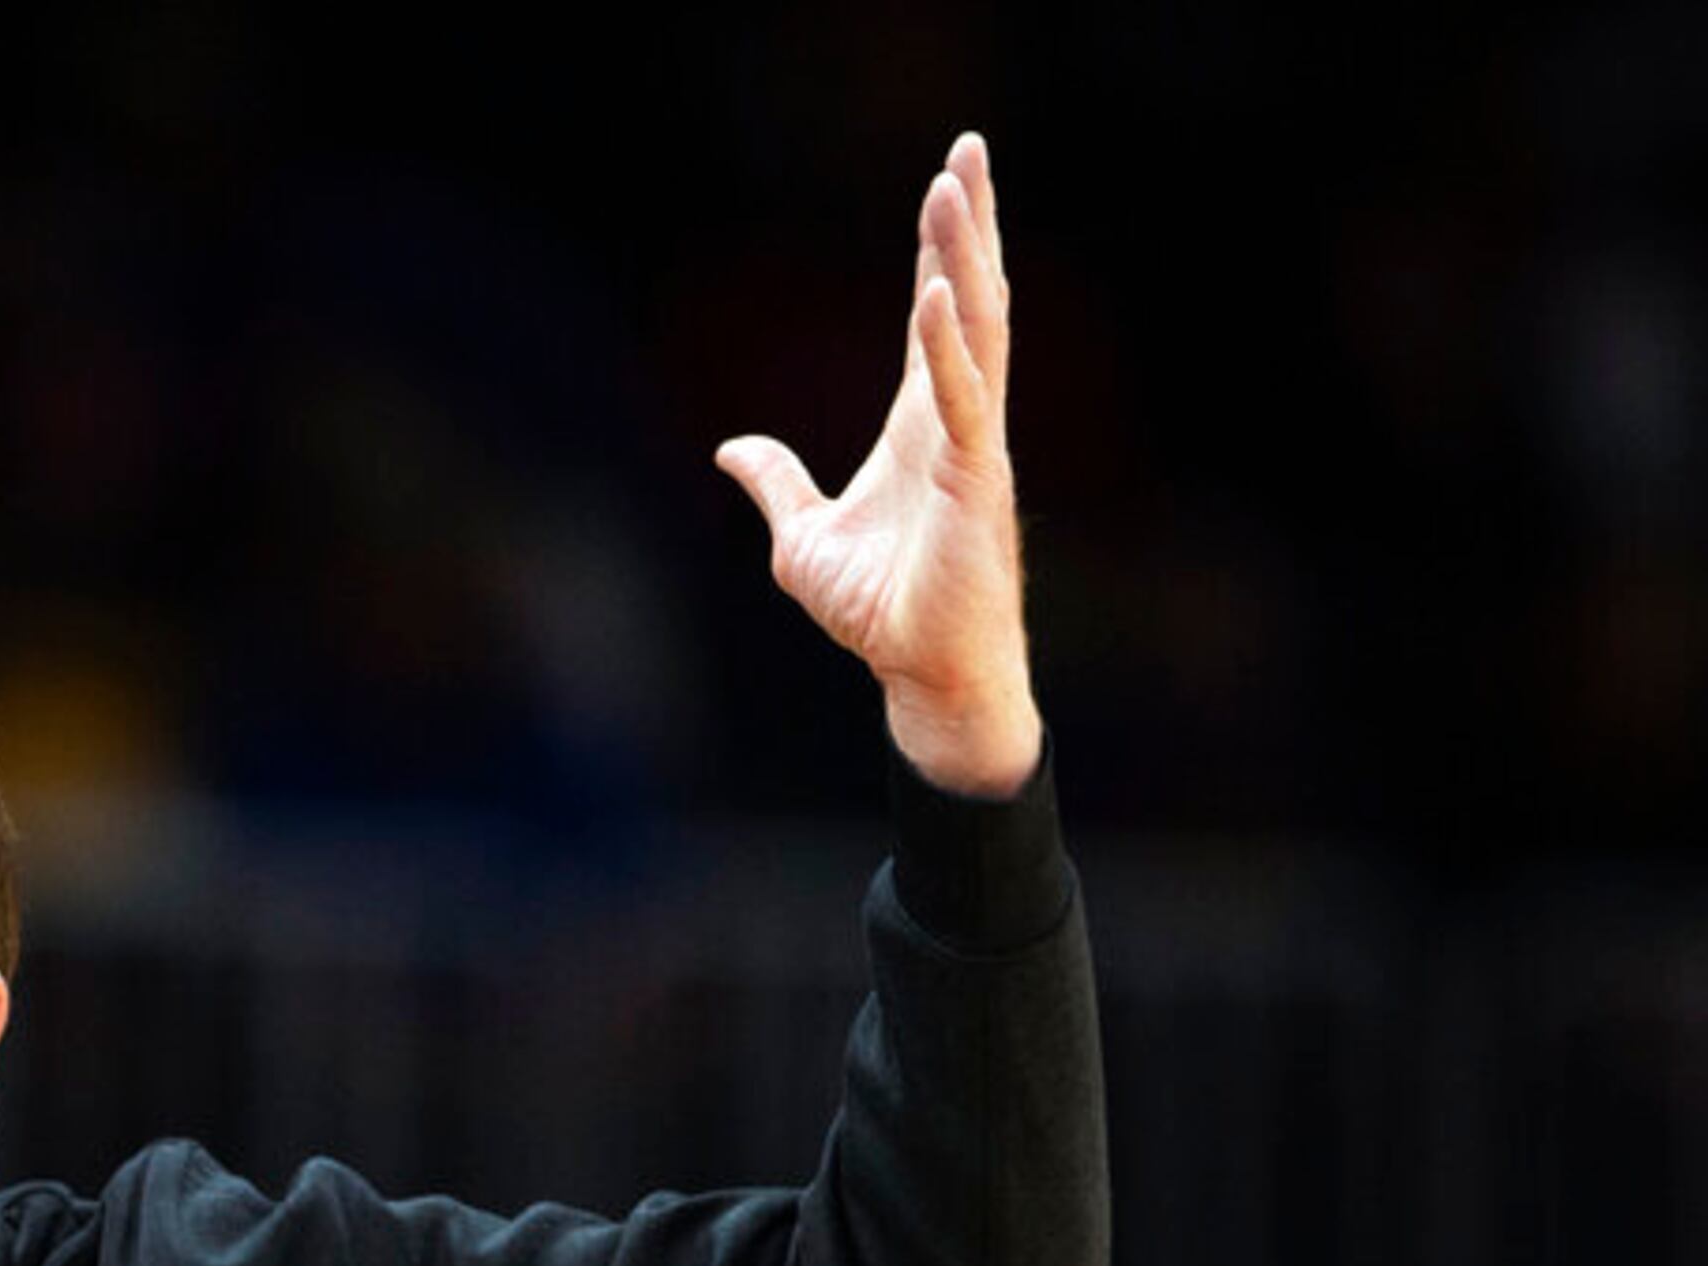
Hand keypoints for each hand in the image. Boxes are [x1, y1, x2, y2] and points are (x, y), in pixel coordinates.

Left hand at [715, 133, 1038, 796]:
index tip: (944, 185)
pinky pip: (965, 401)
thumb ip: (776, 484)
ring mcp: (975, 446)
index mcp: (924, 424)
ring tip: (957, 185)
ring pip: (976, 331)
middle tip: (969, 147)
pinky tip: (937, 294)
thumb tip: (730, 448)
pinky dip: (948, 347)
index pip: (931, 316)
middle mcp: (958, 420)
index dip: (937, 251)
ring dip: (966, 257)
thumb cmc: (879, 613)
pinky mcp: (977, 482)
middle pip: (967, 299)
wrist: (922, 675)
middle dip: (969, 224)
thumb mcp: (801, 541)